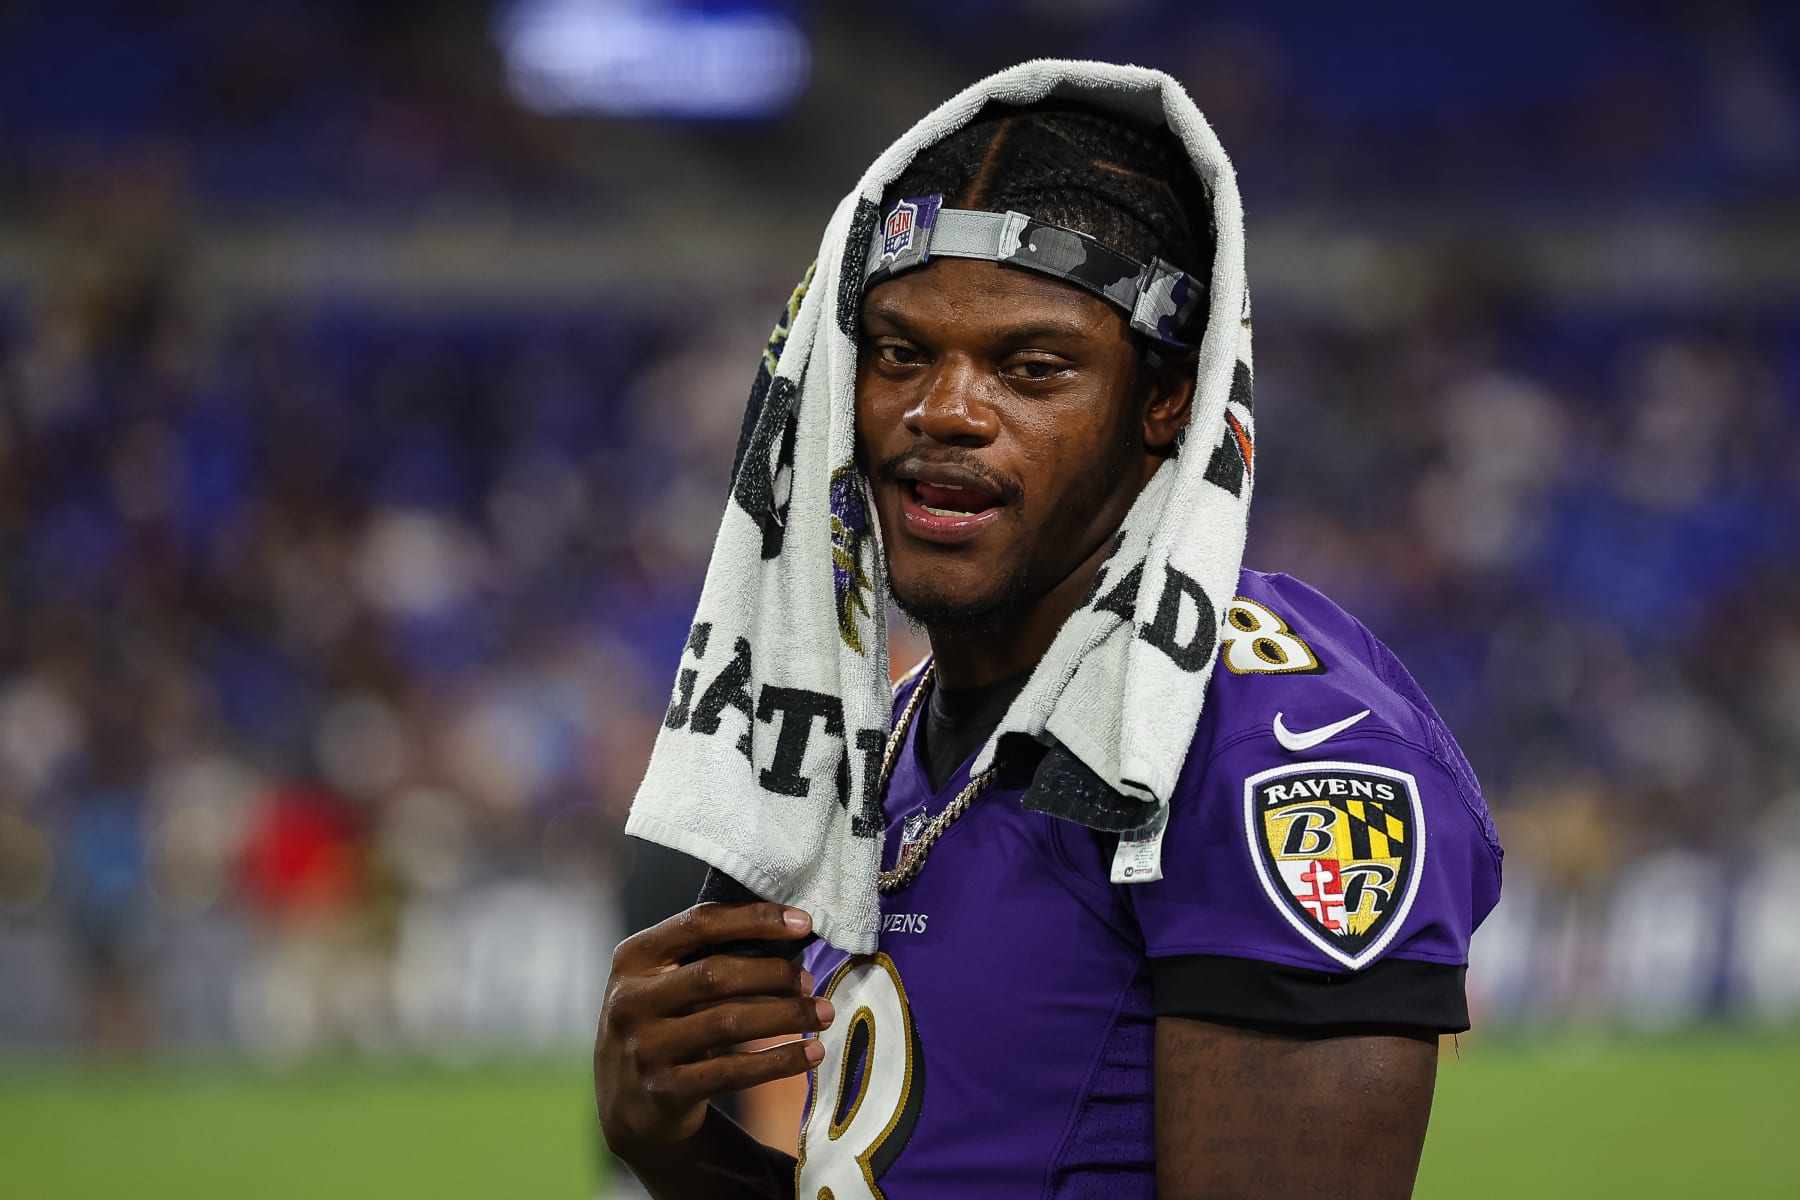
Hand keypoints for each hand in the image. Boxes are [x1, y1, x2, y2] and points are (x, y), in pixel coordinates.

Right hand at [595, 902, 831, 1150]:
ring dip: (787, 1016)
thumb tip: (787, 934)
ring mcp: (645, 1048)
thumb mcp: (662, 983)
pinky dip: (780, 1061)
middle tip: (810, 981)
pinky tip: (811, 1054)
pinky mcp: (665, 1091)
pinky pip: (735, 1072)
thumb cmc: (660, 1024)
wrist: (626, 1103)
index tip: (803, 923)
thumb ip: (703, 957)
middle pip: (716, 974)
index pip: (699, 923)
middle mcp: (630, 1000)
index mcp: (633, 958)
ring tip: (823, 1013)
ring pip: (730, 1022)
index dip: (755, 918)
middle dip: (774, 974)